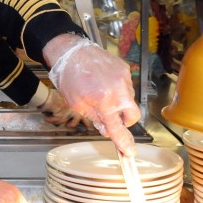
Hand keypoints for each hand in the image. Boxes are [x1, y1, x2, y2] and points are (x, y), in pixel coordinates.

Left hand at [45, 34, 140, 155]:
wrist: (70, 51)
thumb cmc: (69, 77)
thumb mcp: (77, 104)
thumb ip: (95, 117)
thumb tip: (107, 128)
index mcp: (104, 100)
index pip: (118, 127)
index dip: (124, 142)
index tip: (130, 152)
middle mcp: (119, 89)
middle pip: (133, 115)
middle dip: (125, 120)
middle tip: (111, 118)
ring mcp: (124, 78)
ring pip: (129, 100)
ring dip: (119, 103)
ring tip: (101, 93)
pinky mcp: (124, 68)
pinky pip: (126, 85)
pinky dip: (118, 89)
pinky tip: (104, 83)